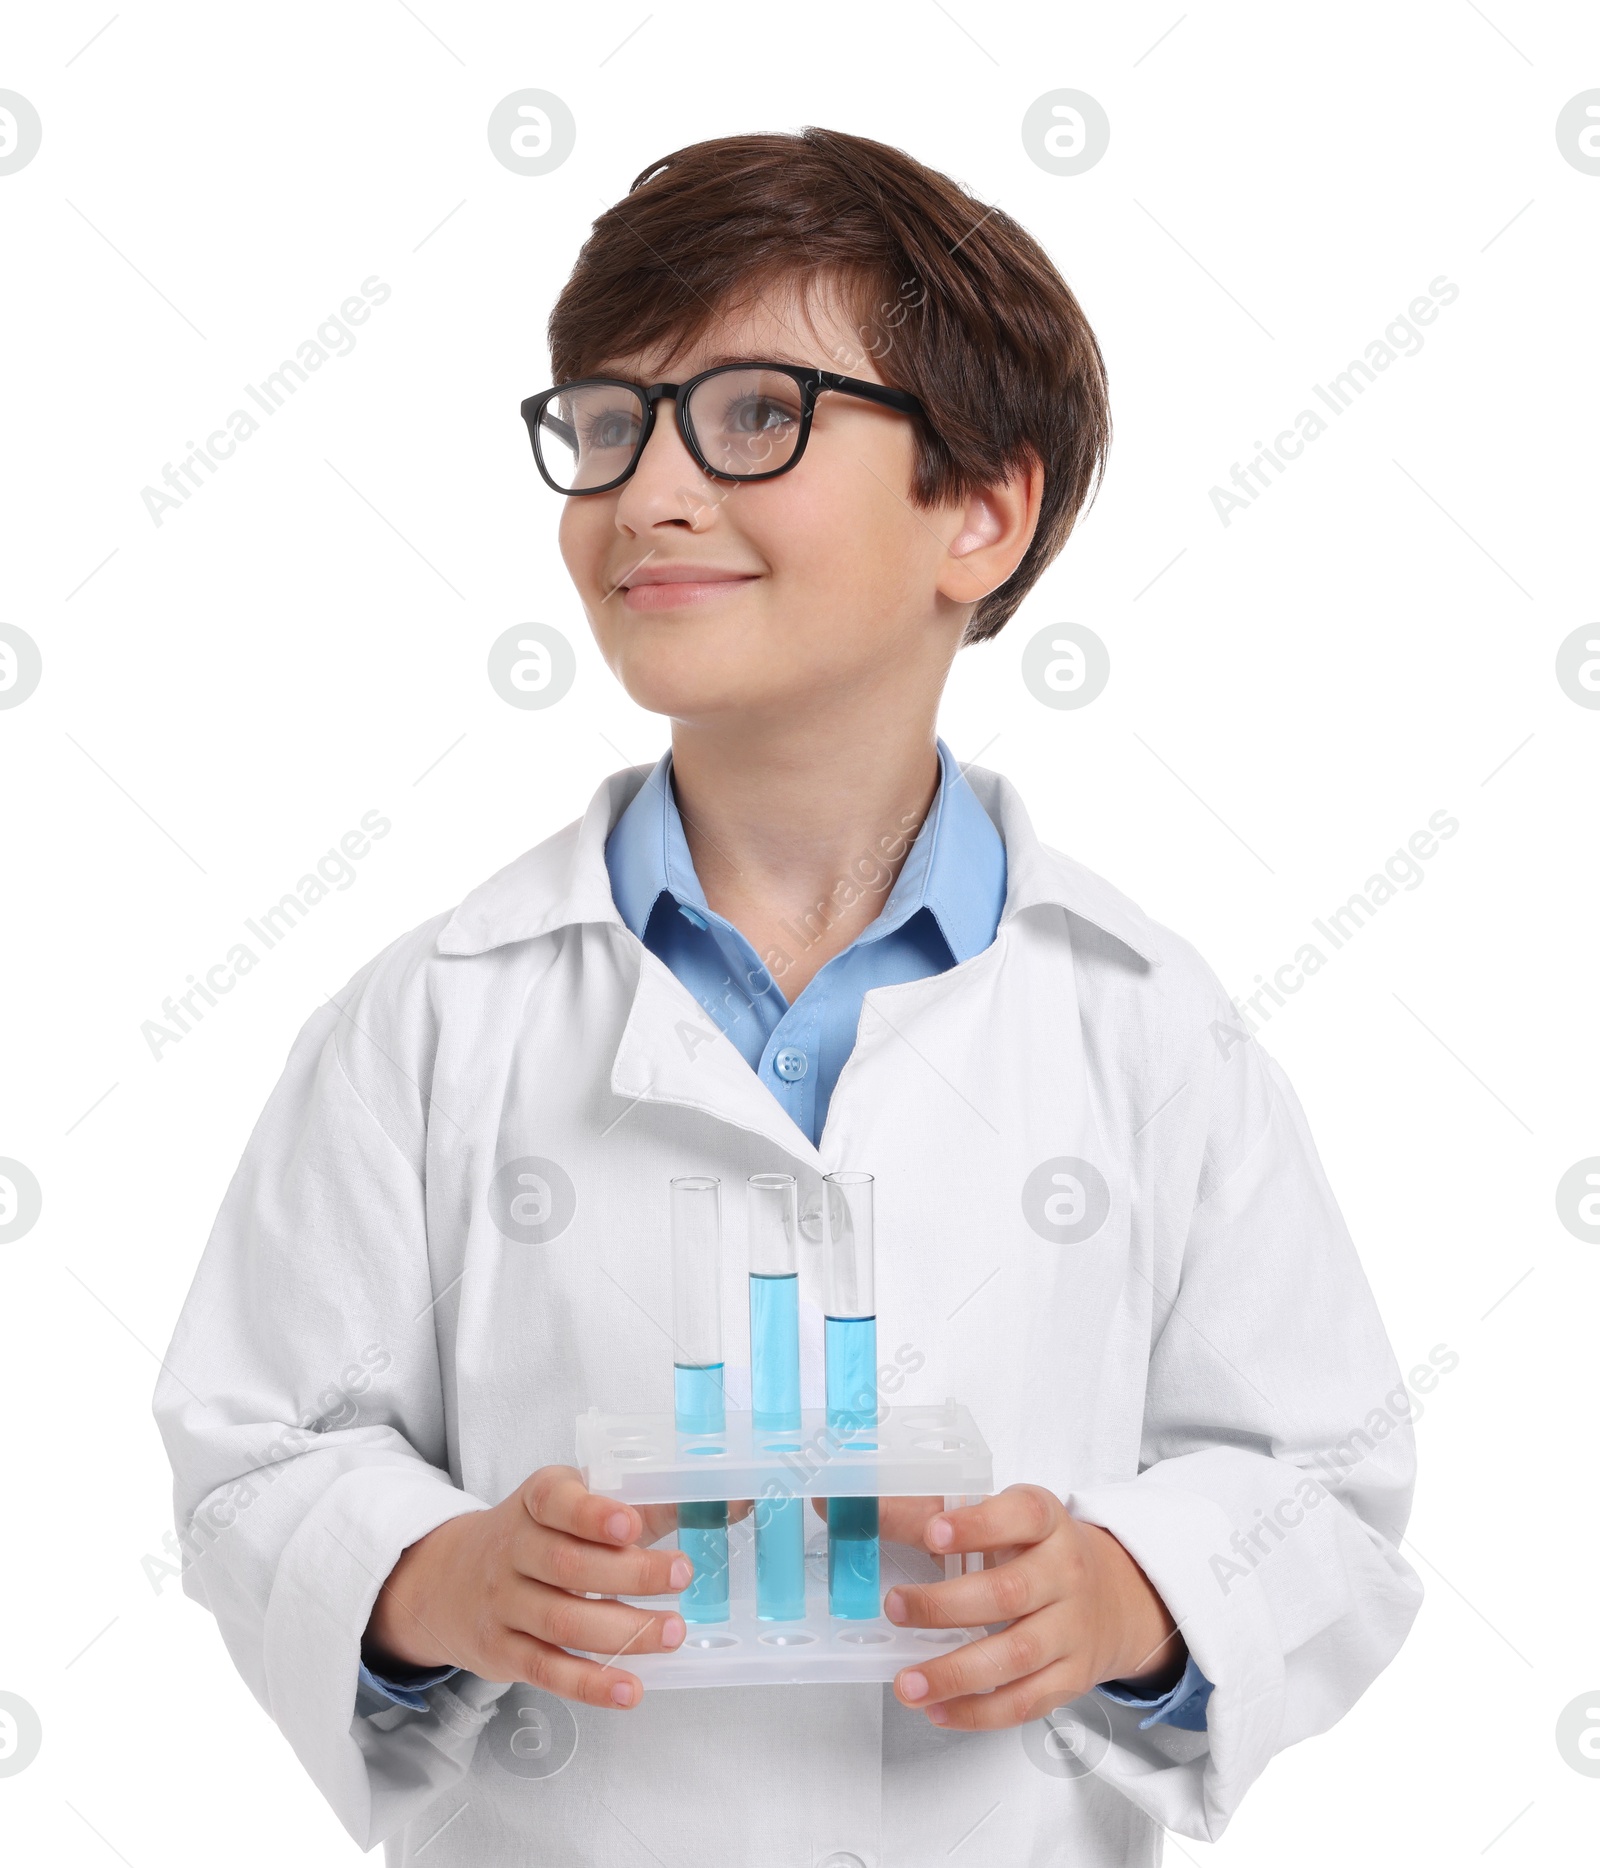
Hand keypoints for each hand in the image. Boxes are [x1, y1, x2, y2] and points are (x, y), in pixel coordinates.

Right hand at [363, 1465, 747, 1709]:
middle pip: (568, 1565)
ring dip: (622, 1631)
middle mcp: (512, 1549)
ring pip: (563, 1621)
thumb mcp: (573, 1505)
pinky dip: (590, 1684)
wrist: (447, 1580)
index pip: (555, 1500)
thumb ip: (645, 1504)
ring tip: (673, 1633)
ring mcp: (503, 1604)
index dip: (592, 1512)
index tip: (631, 1524)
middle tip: (682, 1575)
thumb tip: (735, 1499)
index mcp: (535, 1501)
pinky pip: (548, 1670)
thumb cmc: (535, 1535)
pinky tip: (631, 1688)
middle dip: (628, 1574)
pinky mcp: (503, 1653)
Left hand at [865, 1486, 1185, 1729]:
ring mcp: (1071, 1628)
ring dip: (955, 1673)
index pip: (1020, 1515)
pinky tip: (937, 1708)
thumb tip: (836, 1502)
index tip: (932, 1533)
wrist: (1113, 1597)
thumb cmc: (1034, 1551)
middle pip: (1007, 1593)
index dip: (976, 1525)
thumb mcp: (995, 1518)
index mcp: (1045, 1520)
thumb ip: (922, 1511)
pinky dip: (977, 1712)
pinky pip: (1025, 1702)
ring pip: (1015, 1655)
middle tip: (894, 1607)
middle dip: (944, 1605)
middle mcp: (1065, 1572)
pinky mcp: (1070, 1677)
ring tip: (905, 1682)